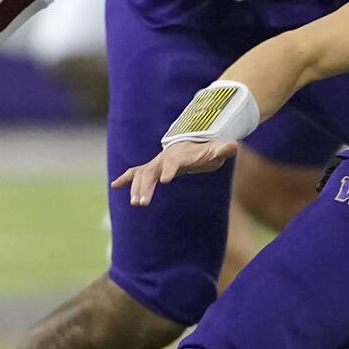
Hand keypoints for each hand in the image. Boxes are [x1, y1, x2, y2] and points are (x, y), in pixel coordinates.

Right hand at [111, 140, 239, 205]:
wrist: (193, 144)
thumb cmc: (205, 151)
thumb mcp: (216, 151)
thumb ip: (224, 149)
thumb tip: (234, 145)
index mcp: (179, 156)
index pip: (173, 163)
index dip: (169, 171)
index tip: (165, 181)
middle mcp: (163, 159)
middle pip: (151, 172)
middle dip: (146, 186)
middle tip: (142, 203)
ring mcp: (155, 163)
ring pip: (141, 174)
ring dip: (135, 188)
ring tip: (134, 204)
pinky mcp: (150, 169)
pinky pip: (134, 173)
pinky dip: (124, 179)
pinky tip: (114, 186)